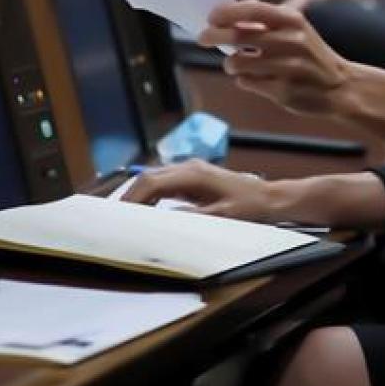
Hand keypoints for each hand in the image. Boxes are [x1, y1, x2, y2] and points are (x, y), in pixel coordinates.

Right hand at [119, 159, 283, 221]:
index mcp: (194, 174)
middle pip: (148, 176)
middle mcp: (189, 167)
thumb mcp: (222, 216)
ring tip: (127, 215)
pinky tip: (146, 209)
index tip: (119, 216)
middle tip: (116, 218)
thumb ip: (193, 217)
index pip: (152, 182)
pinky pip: (164, 181)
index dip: (133, 198)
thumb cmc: (248, 207)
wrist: (268, 197)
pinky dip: (150, 193)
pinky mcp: (193, 175)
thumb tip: (162, 218)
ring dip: (139, 194)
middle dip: (130, 196)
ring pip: (154, 176)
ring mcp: (190, 169)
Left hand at [201, 0, 355, 116]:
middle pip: (238, 35)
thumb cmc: (309, 55)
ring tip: (236, 65)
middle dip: (214, 36)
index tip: (210, 17)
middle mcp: (292, 41)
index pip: (251, 9)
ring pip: (238, 63)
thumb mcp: (295, 30)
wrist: (342, 87)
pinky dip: (245, 80)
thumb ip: (264, 23)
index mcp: (293, 20)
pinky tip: (256, 79)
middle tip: (203, 38)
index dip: (226, 12)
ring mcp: (289, 67)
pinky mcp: (284, 91)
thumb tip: (222, 18)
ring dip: (231, 64)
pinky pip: (247, 83)